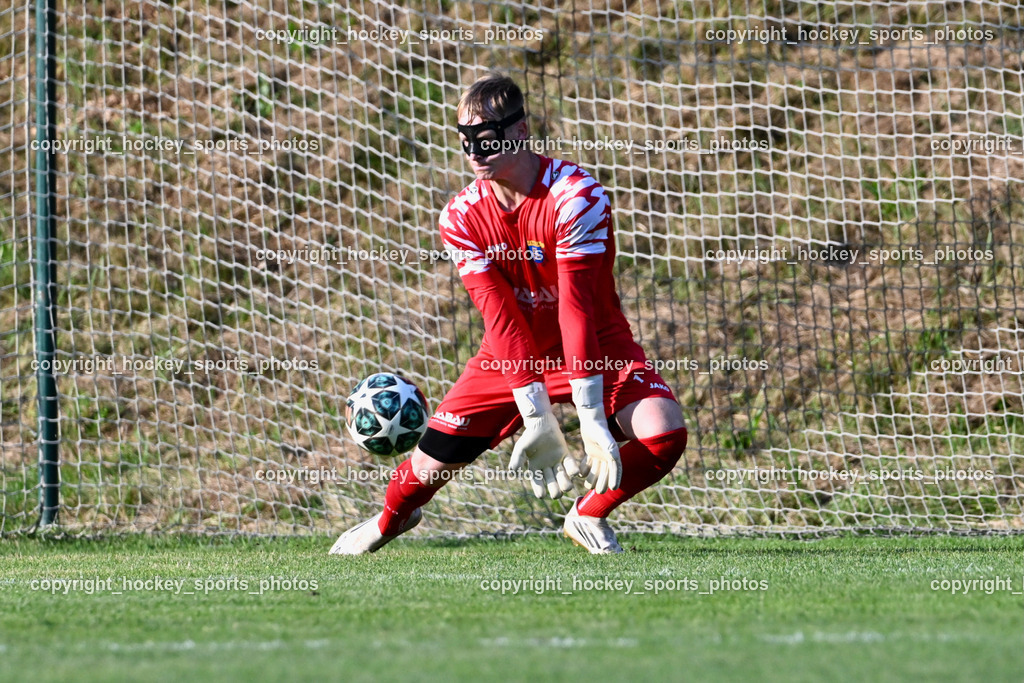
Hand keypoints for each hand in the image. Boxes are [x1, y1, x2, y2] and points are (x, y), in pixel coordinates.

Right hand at [508, 382, 577, 498]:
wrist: (541, 422)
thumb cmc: (530, 435)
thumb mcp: (521, 448)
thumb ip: (517, 460)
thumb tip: (513, 473)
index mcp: (535, 467)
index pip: (537, 482)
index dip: (539, 489)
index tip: (541, 495)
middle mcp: (546, 467)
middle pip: (552, 482)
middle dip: (555, 490)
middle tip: (557, 494)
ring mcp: (557, 461)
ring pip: (562, 476)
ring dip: (565, 483)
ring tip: (567, 487)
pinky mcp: (565, 454)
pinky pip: (570, 464)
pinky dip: (573, 470)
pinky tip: (575, 474)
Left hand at [571, 375, 620, 492]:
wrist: (590, 418)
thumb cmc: (597, 426)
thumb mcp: (603, 436)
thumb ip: (608, 445)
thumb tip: (614, 456)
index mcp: (613, 452)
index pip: (616, 468)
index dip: (615, 478)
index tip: (613, 488)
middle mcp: (607, 455)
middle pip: (606, 472)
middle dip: (603, 482)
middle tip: (599, 491)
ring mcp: (599, 454)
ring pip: (597, 470)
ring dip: (593, 478)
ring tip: (588, 486)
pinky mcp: (591, 451)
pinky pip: (588, 464)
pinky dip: (585, 470)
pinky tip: (580, 475)